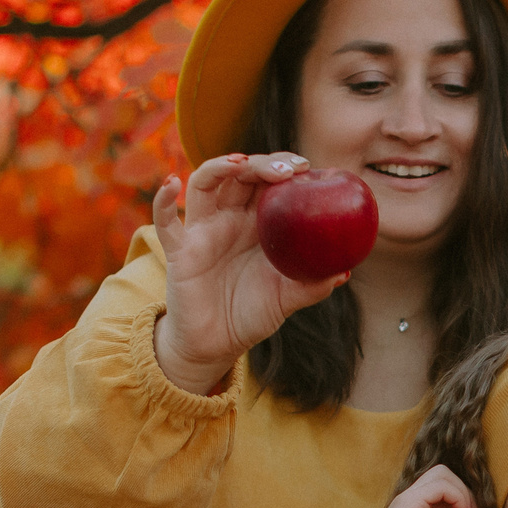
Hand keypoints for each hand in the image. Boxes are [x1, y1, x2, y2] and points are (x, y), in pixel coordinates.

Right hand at [151, 152, 341, 390]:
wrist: (217, 344)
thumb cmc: (252, 313)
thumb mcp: (287, 299)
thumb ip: (313, 285)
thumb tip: (344, 271)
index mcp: (258, 224)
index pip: (268, 182)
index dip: (283, 167)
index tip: (305, 167)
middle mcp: (230, 219)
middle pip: (240, 174)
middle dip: (261, 163)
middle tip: (286, 169)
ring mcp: (203, 231)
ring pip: (205, 183)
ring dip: (220, 167)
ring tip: (239, 163)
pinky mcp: (180, 250)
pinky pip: (165, 221)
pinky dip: (163, 201)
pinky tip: (171, 184)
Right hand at [314, 466, 485, 507]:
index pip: (443, 492)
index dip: (464, 506)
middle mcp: (409, 500)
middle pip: (445, 476)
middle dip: (467, 496)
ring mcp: (407, 499)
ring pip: (444, 476)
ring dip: (466, 497)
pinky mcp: (409, 504)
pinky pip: (442, 487)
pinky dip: (460, 499)